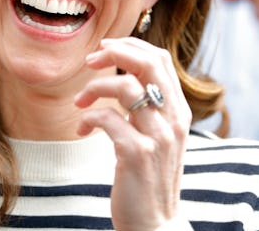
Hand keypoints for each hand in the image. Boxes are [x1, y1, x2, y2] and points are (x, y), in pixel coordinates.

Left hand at [74, 37, 191, 230]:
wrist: (155, 224)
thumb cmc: (150, 178)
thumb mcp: (158, 136)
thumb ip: (150, 107)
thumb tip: (125, 75)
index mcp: (179, 111)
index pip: (161, 59)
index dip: (132, 45)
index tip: (107, 47)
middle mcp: (173, 119)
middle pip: (147, 63)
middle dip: (114, 54)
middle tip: (90, 61)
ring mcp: (157, 137)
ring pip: (124, 88)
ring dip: (94, 88)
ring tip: (79, 102)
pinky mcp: (136, 154)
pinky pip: (107, 119)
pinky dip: (89, 117)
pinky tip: (82, 128)